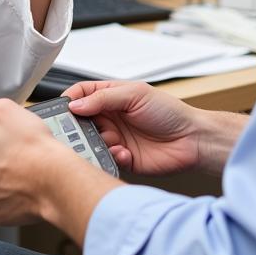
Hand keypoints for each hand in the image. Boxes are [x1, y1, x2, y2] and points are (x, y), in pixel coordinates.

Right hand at [64, 80, 204, 175]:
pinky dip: (112, 157)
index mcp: (111, 97)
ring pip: (91, 143)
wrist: (192, 140)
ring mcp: (115, 138)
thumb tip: (75, 104)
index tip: (63, 109)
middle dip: (77, 128)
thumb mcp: (135, 94)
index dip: (70, 101)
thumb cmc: (169, 111)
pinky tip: (125, 153)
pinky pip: (106, 160)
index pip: (81, 95)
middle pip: (80, 121)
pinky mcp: (122, 159)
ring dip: (95, 144)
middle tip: (77, 132)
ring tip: (110, 142)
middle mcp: (110, 118)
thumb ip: (104, 98)